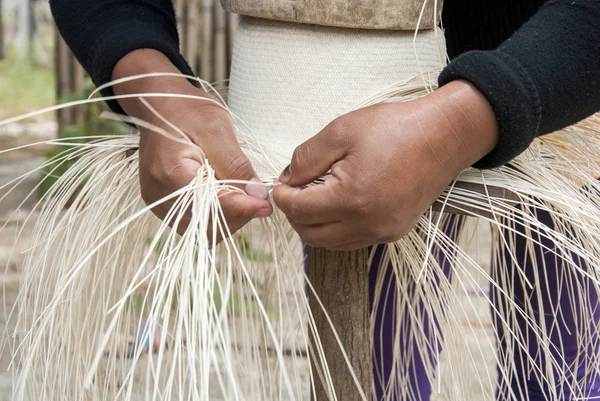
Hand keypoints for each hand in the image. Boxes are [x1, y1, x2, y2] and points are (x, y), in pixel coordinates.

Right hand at [113, 49, 271, 239]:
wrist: (160, 106)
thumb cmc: (188, 112)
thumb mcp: (217, 129)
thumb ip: (236, 165)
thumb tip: (257, 195)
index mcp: (170, 172)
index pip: (211, 204)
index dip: (242, 207)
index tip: (266, 205)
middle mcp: (159, 194)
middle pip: (207, 224)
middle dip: (237, 214)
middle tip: (256, 195)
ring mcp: (159, 203)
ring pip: (202, 230)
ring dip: (228, 218)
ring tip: (240, 193)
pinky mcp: (163, 206)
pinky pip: (194, 224)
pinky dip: (215, 216)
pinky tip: (225, 196)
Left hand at [273, 80, 498, 249]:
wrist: (444, 136)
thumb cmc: (396, 129)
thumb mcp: (342, 131)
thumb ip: (307, 158)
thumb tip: (289, 178)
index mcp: (352, 199)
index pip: (300, 210)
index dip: (282, 197)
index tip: (279, 184)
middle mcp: (368, 224)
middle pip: (311, 234)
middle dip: (294, 215)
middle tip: (291, 192)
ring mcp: (383, 231)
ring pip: (331, 242)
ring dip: (314, 225)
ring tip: (312, 197)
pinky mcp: (394, 231)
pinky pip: (353, 240)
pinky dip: (336, 228)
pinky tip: (336, 205)